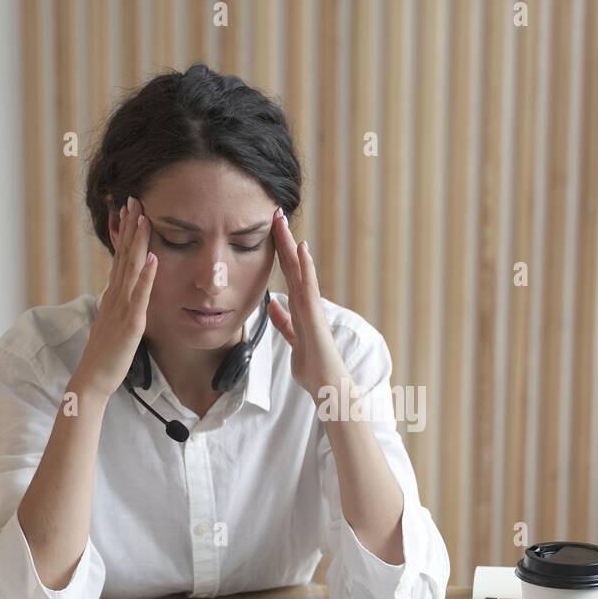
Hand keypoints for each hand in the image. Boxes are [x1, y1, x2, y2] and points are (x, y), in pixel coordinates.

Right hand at [75, 196, 158, 397]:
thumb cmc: (106, 354)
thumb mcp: (113, 322)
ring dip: (138, 242)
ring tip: (144, 217)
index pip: (120, 257)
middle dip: (130, 227)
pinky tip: (152, 257)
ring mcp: (122, 308)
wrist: (94, 378)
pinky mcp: (131, 322)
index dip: (125, 233)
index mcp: (113, 296)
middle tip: (134, 199)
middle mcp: (115, 296)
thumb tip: (122, 290)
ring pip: (130, 268)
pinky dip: (146, 275)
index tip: (129, 210)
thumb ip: (118, 304)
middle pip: (124, 255)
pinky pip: (140, 295)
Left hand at [266, 207, 350, 399]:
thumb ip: (285, 322)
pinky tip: (302, 250)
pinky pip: (309, 287)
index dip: (279, 251)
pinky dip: (306, 268)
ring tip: (283, 222)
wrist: (328, 385)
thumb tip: (274, 305)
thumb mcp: (292, 339)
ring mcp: (313, 307)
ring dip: (291, 246)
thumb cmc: (313, 366)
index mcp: (301, 307)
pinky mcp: (315, 315)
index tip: (270, 229)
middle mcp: (308, 302)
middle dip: (283, 240)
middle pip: (293, 265)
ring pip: (300, 270)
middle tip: (275, 213)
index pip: (288, 273)